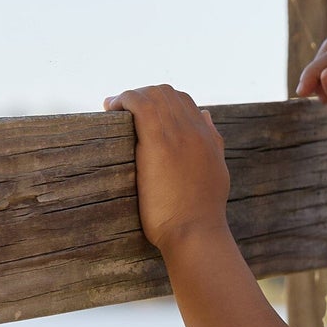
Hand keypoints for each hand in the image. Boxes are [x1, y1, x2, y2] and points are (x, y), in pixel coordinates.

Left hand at [103, 84, 228, 251]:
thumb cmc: (202, 215)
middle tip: (123, 110)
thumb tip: (206, 115)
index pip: (184, 102)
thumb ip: (213, 144)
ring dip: (129, 97)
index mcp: (208, 137)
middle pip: (166, 93)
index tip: (142, 114)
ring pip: (151, 93)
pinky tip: (110, 111)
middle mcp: (195, 129)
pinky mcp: (157, 140)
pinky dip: (121, 100)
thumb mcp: (216, 173)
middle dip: (143, 96)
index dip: (160, 103)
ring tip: (114, 110)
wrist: (195, 233)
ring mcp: (177, 133)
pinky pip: (137, 102)